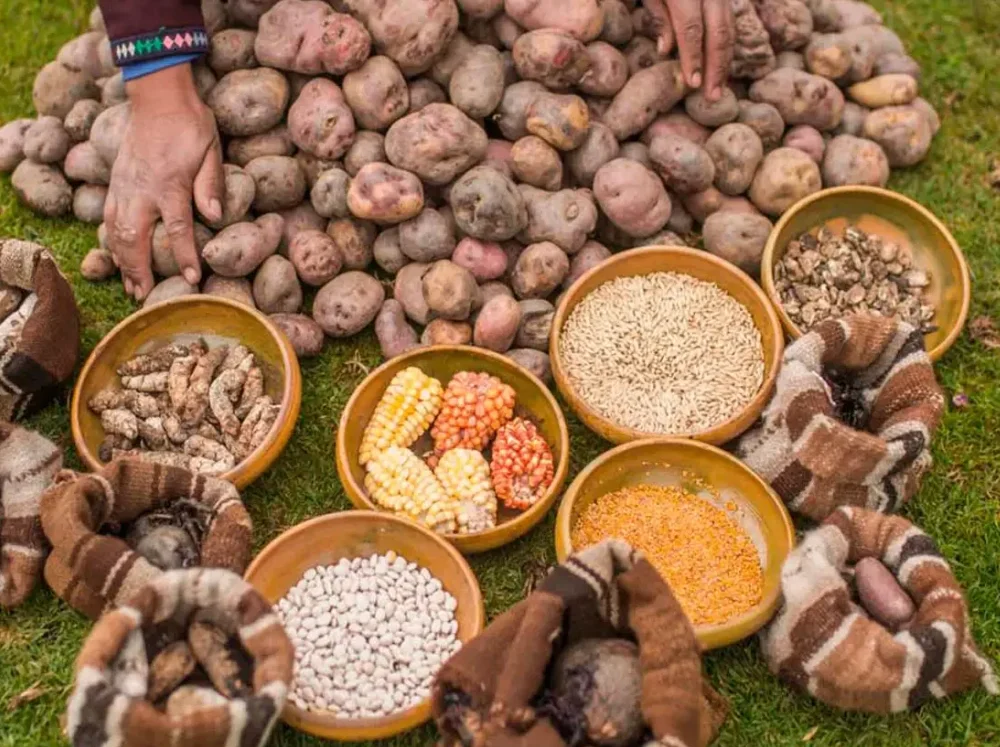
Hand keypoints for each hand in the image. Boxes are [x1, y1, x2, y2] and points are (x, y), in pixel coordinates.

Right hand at [105, 64, 223, 300]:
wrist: (158, 96)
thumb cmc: (191, 124)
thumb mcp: (211, 151)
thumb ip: (210, 185)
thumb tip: (216, 217)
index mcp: (170, 185)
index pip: (178, 229)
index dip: (184, 257)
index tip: (193, 279)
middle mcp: (142, 189)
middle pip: (135, 238)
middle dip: (140, 271)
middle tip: (146, 297)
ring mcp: (125, 185)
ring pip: (116, 231)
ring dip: (122, 261)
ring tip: (130, 286)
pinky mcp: (117, 180)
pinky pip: (109, 216)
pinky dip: (111, 240)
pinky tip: (117, 256)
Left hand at [645, 0, 734, 100]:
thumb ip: (659, 18)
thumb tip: (665, 50)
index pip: (692, 30)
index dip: (694, 58)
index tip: (694, 84)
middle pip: (718, 34)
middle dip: (716, 68)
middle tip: (712, 96)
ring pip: (729, 30)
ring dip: (724, 62)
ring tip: (718, 88)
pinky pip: (730, 23)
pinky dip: (727, 48)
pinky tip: (721, 67)